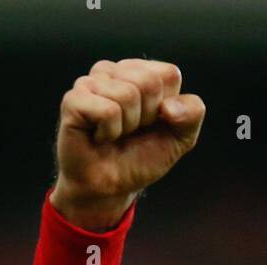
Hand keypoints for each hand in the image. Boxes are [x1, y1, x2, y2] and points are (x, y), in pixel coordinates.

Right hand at [51, 58, 204, 229]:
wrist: (110, 189)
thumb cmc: (139, 159)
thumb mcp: (179, 139)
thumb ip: (192, 114)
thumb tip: (170, 107)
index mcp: (141, 73)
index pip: (169, 74)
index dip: (167, 108)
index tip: (152, 125)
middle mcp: (115, 72)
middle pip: (149, 81)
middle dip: (147, 117)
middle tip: (131, 132)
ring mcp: (91, 82)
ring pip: (127, 94)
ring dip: (127, 127)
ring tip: (114, 135)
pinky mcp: (73, 100)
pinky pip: (107, 110)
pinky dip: (109, 132)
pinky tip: (99, 137)